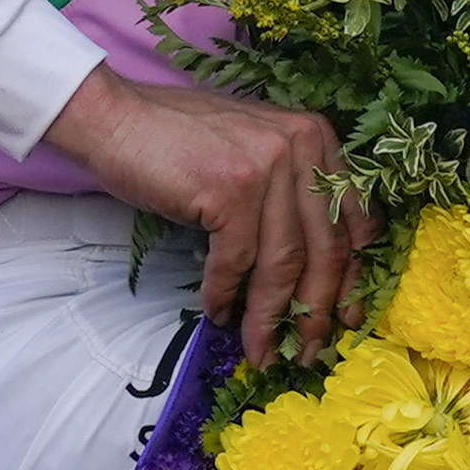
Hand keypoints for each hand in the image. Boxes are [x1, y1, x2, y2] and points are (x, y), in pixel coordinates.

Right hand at [38, 69, 364, 364]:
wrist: (115, 117)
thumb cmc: (180, 141)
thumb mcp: (254, 152)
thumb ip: (289, 194)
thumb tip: (313, 272)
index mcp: (316, 139)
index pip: (351, 220)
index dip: (354, 277)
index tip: (348, 317)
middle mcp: (302, 147)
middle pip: (325, 248)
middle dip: (318, 310)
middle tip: (312, 352)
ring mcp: (268, 167)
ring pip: (282, 263)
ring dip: (271, 318)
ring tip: (263, 352)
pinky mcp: (231, 190)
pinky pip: (235, 262)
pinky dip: (225, 295)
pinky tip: (217, 314)